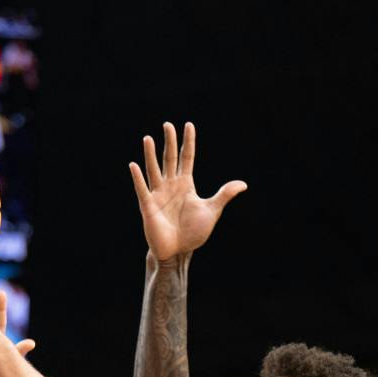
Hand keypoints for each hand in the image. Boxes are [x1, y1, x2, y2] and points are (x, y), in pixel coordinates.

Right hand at [129, 120, 245, 262]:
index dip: (188, 142)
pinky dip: (138, 178)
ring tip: (148, 138)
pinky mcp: (148, 206)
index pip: (187, 158)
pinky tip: (134, 165)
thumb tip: (243, 184)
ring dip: (150, 154)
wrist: (178, 252)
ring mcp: (158, 194)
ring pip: (154, 169)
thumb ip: (224, 195)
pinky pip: (142, 189)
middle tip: (167, 124)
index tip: (189, 125)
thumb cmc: (193, 233)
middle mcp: (171, 186)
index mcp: (186, 184)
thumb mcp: (211, 211)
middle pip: (169, 159)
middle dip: (169, 142)